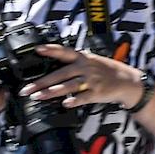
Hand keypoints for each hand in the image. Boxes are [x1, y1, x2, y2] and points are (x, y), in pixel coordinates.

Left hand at [22, 44, 146, 108]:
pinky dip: (75, 100)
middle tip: (27, 89)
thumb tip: (53, 68)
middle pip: (60, 74)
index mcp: (83, 58)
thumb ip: (74, 63)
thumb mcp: (91, 61)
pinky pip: (84, 97)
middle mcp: (86, 68)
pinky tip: (66, 104)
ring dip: (51, 92)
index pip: (64, 52)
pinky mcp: (97, 92)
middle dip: (42, 82)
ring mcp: (91, 80)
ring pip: (68, 86)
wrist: (127, 81)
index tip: (37, 49)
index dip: (51, 50)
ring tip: (37, 97)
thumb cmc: (107, 71)